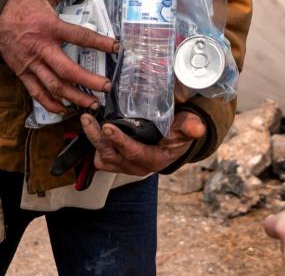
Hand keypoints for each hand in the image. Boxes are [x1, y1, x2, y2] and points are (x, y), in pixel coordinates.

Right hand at [0, 0, 117, 113]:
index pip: (80, 36)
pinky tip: (64, 110)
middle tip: (107, 87)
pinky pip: (36, 92)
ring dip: (74, 97)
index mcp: (49, 27)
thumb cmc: (19, 2)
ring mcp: (30, 63)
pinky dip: (50, 104)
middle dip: (89, 81)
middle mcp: (41, 48)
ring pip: (54, 86)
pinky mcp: (22, 72)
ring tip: (92, 105)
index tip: (117, 48)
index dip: (100, 43)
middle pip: (67, 70)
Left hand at [80, 109, 205, 175]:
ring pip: (103, 157)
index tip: (108, 127)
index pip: (133, 152)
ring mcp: (125, 165)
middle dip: (98, 138)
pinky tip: (91, 126)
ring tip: (87, 120)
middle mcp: (137, 166)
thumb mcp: (188, 127)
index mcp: (154, 160)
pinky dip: (94, 144)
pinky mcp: (117, 161)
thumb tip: (198, 128)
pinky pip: (101, 158)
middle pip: (112, 156)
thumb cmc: (179, 133)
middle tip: (89, 119)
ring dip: (93, 140)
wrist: (174, 141)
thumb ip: (190, 127)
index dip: (120, 141)